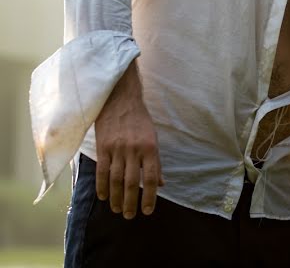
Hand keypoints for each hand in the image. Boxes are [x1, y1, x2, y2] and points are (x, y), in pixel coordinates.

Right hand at [94, 61, 162, 218]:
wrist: (121, 100)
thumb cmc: (140, 121)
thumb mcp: (153, 139)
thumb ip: (155, 162)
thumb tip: (161, 184)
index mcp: (150, 148)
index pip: (151, 178)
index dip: (150, 196)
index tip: (148, 211)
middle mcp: (134, 150)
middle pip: (131, 183)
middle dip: (130, 202)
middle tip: (129, 216)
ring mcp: (117, 149)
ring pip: (115, 180)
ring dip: (115, 198)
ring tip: (116, 210)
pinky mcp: (103, 147)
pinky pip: (102, 171)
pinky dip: (102, 186)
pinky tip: (103, 197)